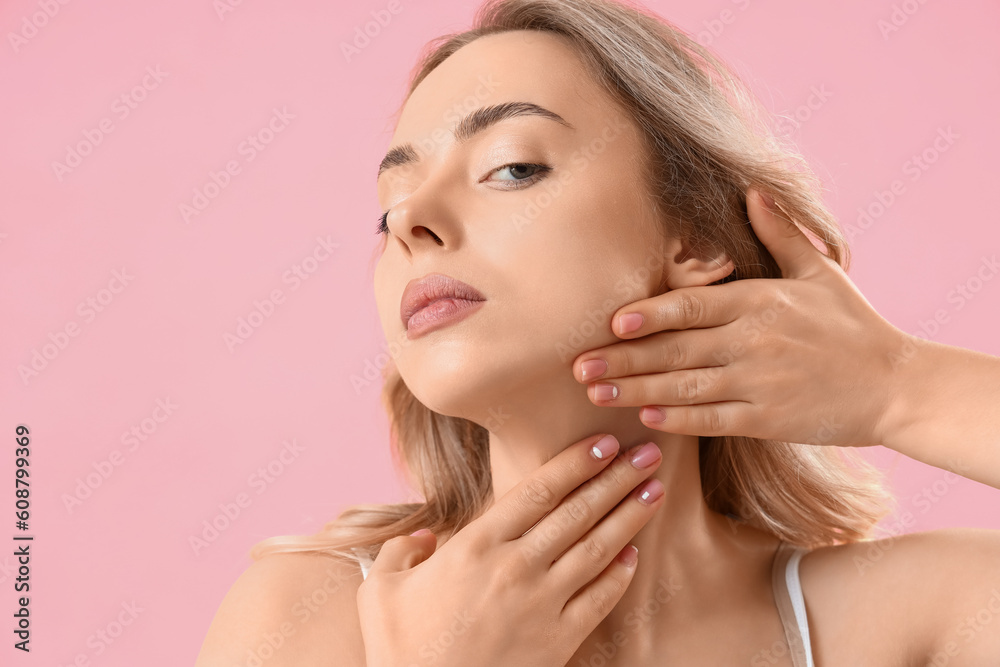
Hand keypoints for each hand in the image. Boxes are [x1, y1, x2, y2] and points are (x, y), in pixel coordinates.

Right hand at [356, 433, 665, 666]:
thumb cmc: (400, 651)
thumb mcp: (381, 591)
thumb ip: (402, 551)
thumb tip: (422, 534)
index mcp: (475, 546)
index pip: (538, 491)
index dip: (576, 462)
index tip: (604, 441)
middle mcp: (515, 568)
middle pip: (578, 511)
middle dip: (618, 477)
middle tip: (648, 452)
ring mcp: (541, 605)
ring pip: (597, 549)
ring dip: (630, 516)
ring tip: (655, 489)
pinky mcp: (558, 642)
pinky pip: (599, 600)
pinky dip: (619, 575)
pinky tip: (634, 555)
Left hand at [571, 188, 910, 448]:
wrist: (898, 384)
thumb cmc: (854, 325)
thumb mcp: (821, 270)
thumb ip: (780, 234)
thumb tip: (752, 191)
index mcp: (761, 300)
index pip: (692, 305)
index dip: (649, 314)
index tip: (610, 322)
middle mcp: (754, 340)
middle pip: (675, 348)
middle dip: (623, 358)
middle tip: (578, 366)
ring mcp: (760, 382)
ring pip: (684, 386)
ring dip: (636, 390)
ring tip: (596, 393)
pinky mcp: (768, 420)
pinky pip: (711, 420)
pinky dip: (676, 419)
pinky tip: (644, 417)